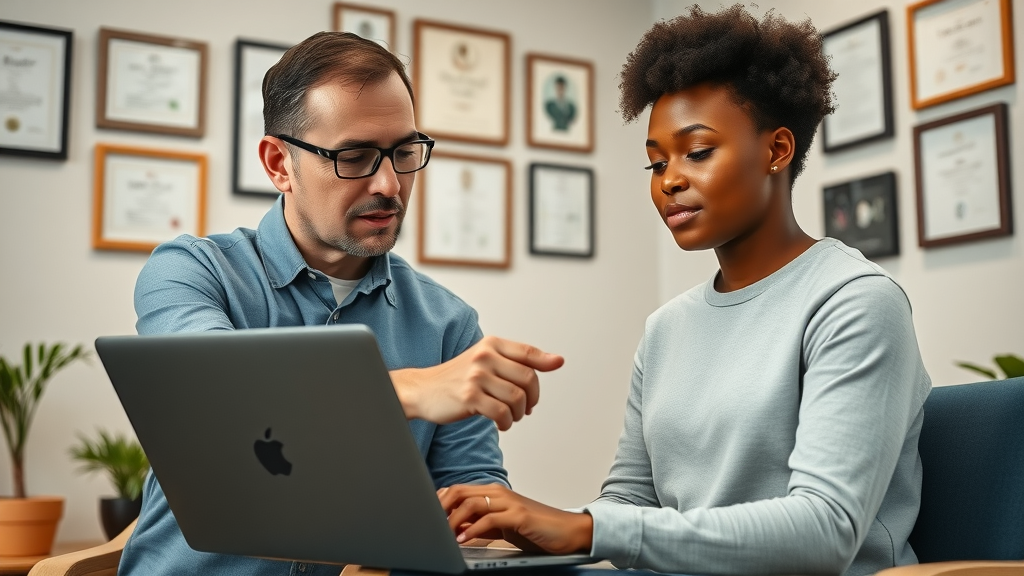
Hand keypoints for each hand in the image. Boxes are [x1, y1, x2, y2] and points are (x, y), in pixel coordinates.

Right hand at [391, 336, 563, 430]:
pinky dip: (506, 422)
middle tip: (526, 408)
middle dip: (532, 398)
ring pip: (517, 398)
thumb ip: (516, 361)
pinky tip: (500, 423)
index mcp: (491, 345)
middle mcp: (484, 356)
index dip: (546, 360)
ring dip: (519, 413)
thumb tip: (556, 360)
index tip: (559, 363)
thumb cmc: (458, 378)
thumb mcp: (485, 361)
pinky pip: (502, 413)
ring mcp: (476, 376)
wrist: (422, 390)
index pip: (527, 352)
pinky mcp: (469, 397)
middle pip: (527, 378)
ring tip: (511, 416)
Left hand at [438, 485, 592, 554]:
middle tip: (429, 525)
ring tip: (443, 535)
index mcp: (493, 494)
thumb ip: (481, 525)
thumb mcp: (502, 527)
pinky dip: (473, 530)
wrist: (568, 531)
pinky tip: (464, 540)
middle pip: (459, 492)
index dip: (440, 502)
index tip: (427, 518)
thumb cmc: (536, 529)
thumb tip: (456, 528)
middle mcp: (499, 493)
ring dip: (453, 520)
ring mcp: (510, 502)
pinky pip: (489, 519)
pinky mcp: (519, 515)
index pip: (458, 491)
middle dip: (440, 508)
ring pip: (471, 503)